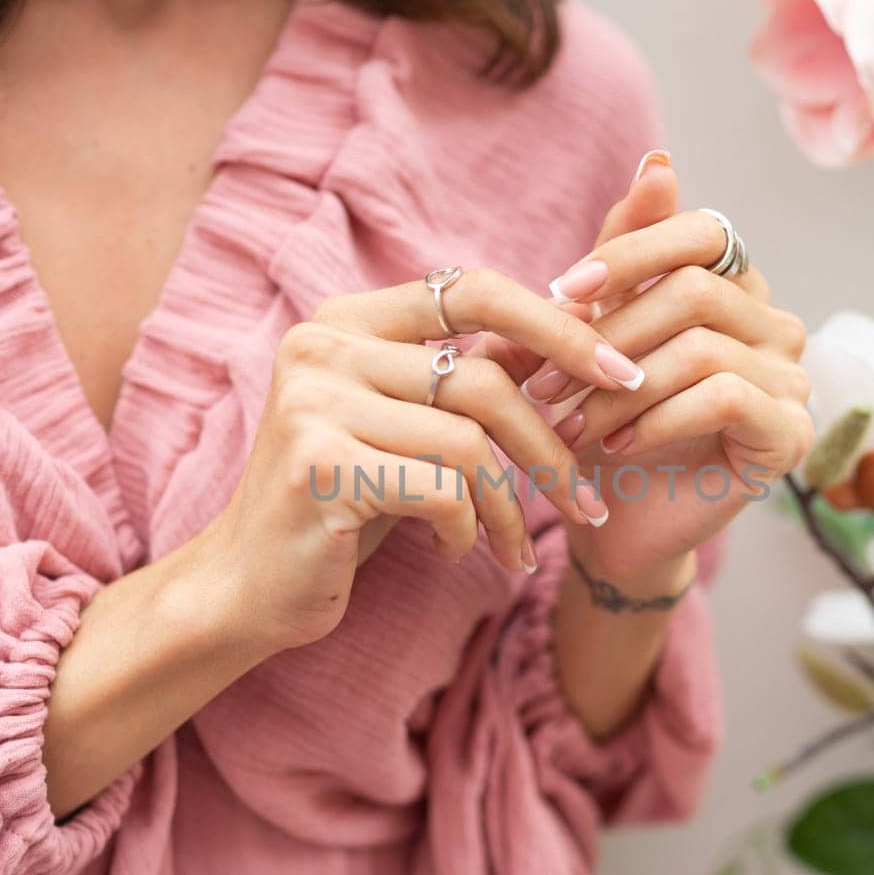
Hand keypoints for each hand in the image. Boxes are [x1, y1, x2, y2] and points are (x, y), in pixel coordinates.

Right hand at [177, 270, 651, 657]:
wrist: (250, 586)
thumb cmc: (346, 501)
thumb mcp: (413, 427)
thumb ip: (472, 373)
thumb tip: (583, 325)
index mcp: (347, 317)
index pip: (473, 288)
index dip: (557, 325)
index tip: (624, 373)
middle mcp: (323, 342)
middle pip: (484, 377)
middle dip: (551, 447)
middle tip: (591, 504)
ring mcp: (313, 400)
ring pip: (469, 441)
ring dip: (513, 507)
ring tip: (517, 548)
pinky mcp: (318, 464)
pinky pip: (441, 491)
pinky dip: (467, 530)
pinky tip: (457, 552)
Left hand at [525, 181, 814, 586]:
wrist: (617, 525)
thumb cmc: (605, 423)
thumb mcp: (598, 334)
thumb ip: (624, 255)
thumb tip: (659, 160)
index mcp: (734, 286)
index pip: (703, 231)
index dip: (630, 254)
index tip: (562, 293)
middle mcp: (774, 324)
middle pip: (693, 290)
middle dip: (606, 336)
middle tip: (544, 384)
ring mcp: (792, 378)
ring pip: (702, 346)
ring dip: (619, 389)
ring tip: (570, 425)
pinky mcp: (790, 434)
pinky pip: (724, 398)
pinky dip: (656, 419)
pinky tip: (617, 446)